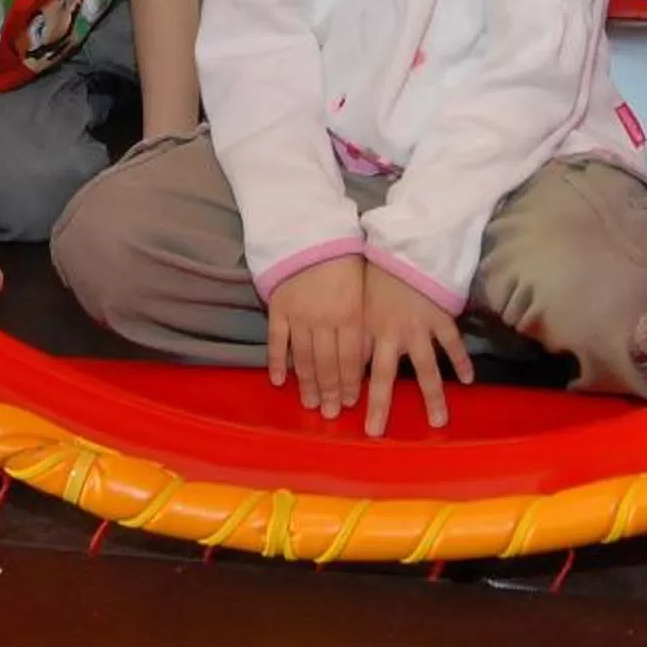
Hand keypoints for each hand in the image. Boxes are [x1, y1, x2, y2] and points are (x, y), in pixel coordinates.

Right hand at [265, 256, 365, 418]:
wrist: (311, 232)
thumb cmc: (345, 261)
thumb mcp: (363, 289)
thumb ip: (364, 322)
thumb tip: (370, 358)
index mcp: (351, 313)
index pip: (351, 358)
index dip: (351, 382)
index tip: (351, 404)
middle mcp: (325, 319)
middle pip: (327, 363)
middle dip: (330, 391)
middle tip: (330, 414)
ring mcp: (299, 315)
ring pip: (303, 357)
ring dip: (307, 384)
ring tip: (311, 404)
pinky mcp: (278, 307)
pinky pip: (276, 341)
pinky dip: (277, 361)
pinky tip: (279, 381)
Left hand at [360, 263, 474, 436]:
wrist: (406, 246)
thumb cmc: (377, 273)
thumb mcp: (359, 302)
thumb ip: (357, 333)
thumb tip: (345, 362)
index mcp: (368, 329)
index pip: (355, 367)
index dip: (348, 390)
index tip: (341, 414)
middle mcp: (392, 334)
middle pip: (383, 377)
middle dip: (379, 405)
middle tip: (376, 432)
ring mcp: (420, 328)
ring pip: (425, 368)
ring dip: (431, 396)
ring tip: (437, 421)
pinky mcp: (441, 318)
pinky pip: (452, 344)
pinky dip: (461, 361)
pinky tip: (468, 381)